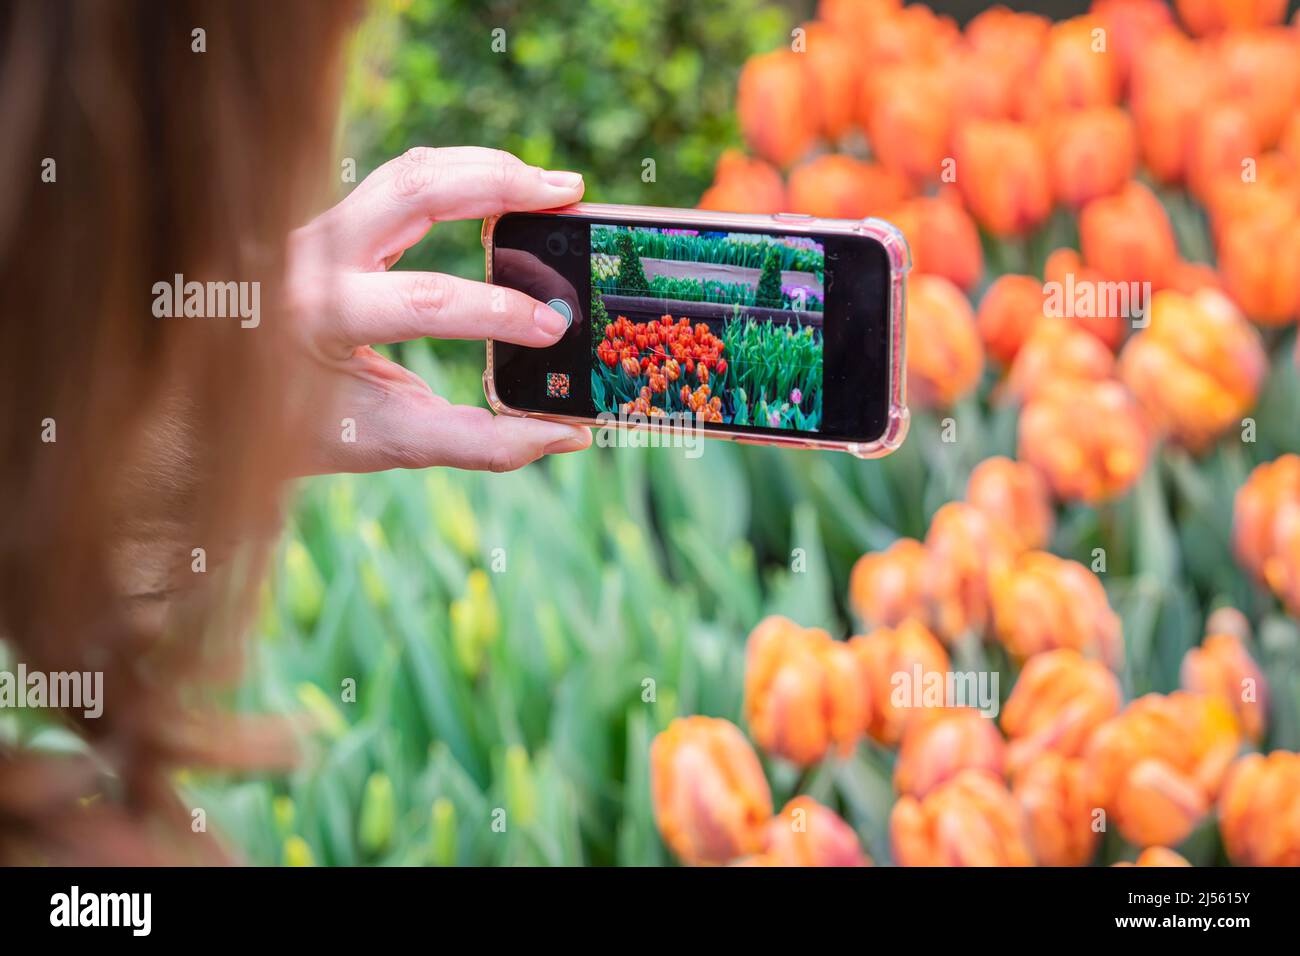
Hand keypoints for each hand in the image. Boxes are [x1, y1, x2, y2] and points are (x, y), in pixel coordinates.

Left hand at [286, 146, 591, 474]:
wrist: (219, 399)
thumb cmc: (304, 426)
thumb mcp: (391, 441)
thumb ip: (479, 442)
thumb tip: (566, 433)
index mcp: (316, 318)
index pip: (421, 301)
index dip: (497, 311)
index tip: (554, 328)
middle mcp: (309, 256)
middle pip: (411, 191)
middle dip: (496, 185)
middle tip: (565, 193)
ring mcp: (317, 228)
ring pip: (408, 171)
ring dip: (484, 168)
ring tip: (550, 184)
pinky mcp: (334, 221)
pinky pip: (402, 181)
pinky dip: (459, 175)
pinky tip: (504, 186)